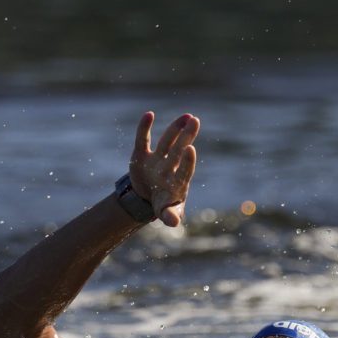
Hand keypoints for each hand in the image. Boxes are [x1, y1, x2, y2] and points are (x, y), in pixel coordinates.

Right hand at [128, 111, 199, 226]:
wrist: (146, 197)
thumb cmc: (163, 205)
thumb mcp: (165, 212)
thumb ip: (170, 216)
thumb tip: (174, 223)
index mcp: (178, 182)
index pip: (184, 170)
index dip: (187, 161)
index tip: (190, 149)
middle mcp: (170, 167)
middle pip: (178, 150)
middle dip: (186, 137)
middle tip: (195, 121)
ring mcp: (157, 159)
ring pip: (167, 141)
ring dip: (175, 128)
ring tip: (187, 116)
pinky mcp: (142, 155)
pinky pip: (143, 140)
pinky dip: (144, 128)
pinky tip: (149, 114)